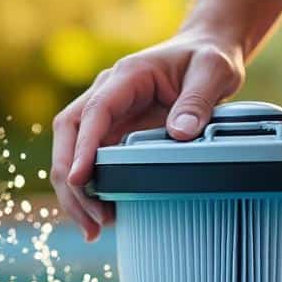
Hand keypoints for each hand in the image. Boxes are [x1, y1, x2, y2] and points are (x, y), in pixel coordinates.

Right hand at [50, 31, 245, 239]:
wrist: (205, 52)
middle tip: (90, 219)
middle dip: (70, 179)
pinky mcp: (114, 133)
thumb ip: (198, 100)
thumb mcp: (212, 72)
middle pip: (68, 135)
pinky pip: (92, 162)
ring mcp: (108, 116)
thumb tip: (179, 134)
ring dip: (76, 192)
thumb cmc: (207, 58)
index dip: (83, 146)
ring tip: (94, 229)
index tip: (80, 179)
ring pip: (72, 152)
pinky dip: (92, 190)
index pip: (93, 112)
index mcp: (126, 76)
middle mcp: (107, 94)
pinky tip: (105, 216)